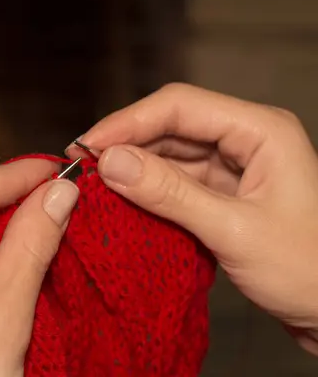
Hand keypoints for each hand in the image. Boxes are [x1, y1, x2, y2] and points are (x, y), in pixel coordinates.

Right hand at [68, 83, 317, 354]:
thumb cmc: (307, 270)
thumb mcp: (233, 230)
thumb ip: (169, 193)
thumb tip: (110, 162)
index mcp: (260, 130)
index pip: (179, 106)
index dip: (127, 122)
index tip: (87, 145)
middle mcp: (246, 138)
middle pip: (171, 125)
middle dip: (126, 143)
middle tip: (82, 166)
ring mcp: (234, 165)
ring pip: (170, 152)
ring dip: (134, 166)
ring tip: (95, 184)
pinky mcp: (224, 191)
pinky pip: (177, 180)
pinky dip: (148, 189)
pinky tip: (123, 199)